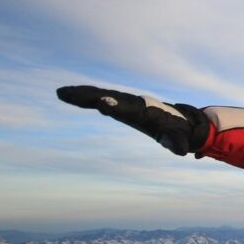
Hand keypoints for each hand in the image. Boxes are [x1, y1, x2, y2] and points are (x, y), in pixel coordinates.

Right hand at [57, 85, 205, 154]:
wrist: (180, 120)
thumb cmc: (179, 131)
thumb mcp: (181, 139)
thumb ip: (179, 144)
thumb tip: (182, 151)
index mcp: (147, 113)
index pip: (129, 109)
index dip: (117, 106)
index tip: (103, 102)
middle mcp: (135, 104)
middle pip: (111, 97)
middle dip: (90, 95)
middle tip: (68, 93)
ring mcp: (127, 103)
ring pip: (103, 94)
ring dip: (83, 93)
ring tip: (61, 92)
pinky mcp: (121, 105)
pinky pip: (102, 97)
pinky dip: (87, 96)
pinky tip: (70, 95)